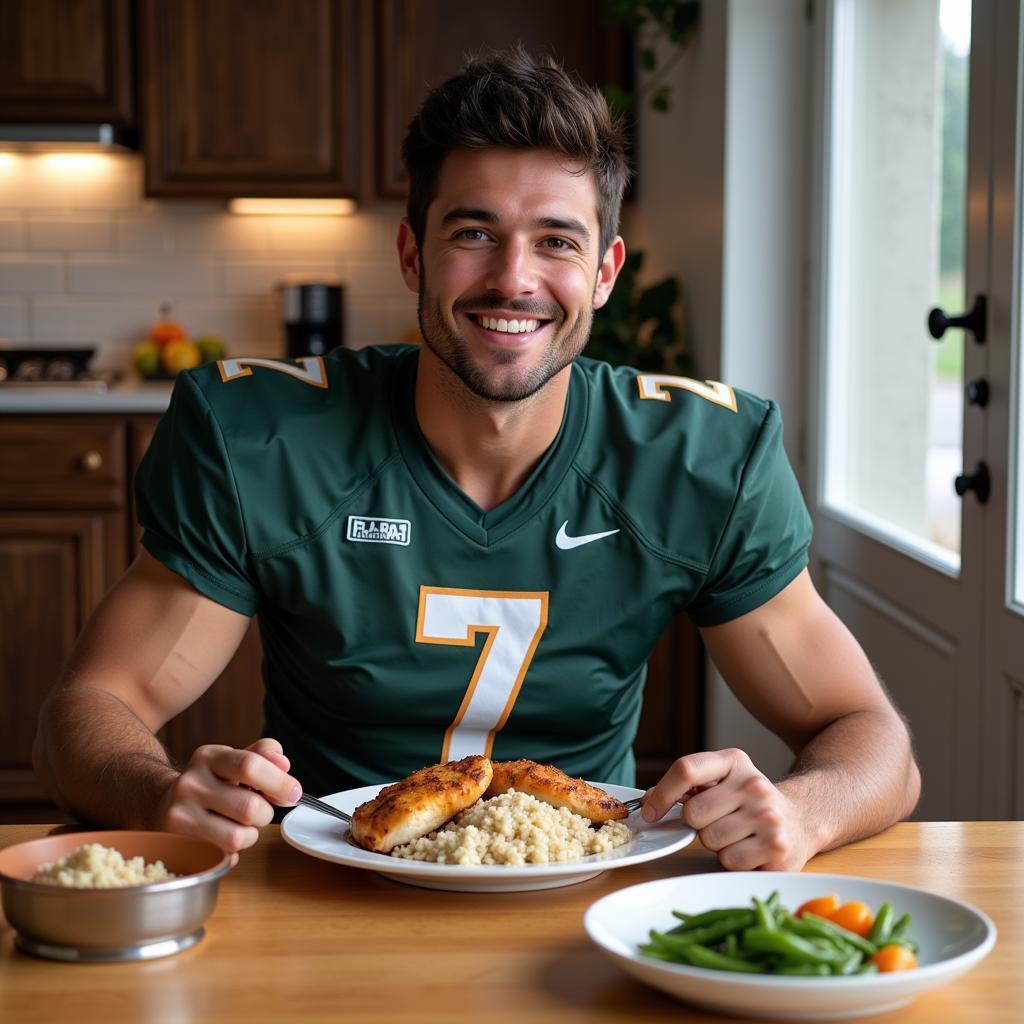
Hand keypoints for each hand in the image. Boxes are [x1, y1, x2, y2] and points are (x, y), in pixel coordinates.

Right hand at [158, 737, 301, 864]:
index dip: (279, 782)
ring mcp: (180, 815)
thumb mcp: (233, 760)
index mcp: (209, 757)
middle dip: (266, 813)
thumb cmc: (211, 782)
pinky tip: (225, 836)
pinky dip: (236, 849)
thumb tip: (284, 764)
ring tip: (241, 824)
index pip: (250, 765)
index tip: (294, 793)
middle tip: (260, 811)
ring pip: (239, 836)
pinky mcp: (177, 843)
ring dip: (252, 834)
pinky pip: (225, 854)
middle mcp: (190, 783)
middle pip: (250, 807)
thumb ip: (263, 756)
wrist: (161, 803)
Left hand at [641, 748, 813, 870]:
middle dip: (697, 823)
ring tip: (736, 834)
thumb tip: (648, 803)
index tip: (650, 812)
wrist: (800, 819)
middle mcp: (754, 785)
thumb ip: (684, 787)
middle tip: (718, 820)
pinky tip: (749, 848)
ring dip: (715, 843)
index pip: (686, 769)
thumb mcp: (720, 780)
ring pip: (709, 840)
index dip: (661, 794)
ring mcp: (768, 816)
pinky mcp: (777, 848)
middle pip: (693, 813)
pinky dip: (732, 860)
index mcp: (734, 761)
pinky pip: (730, 861)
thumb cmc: (747, 801)